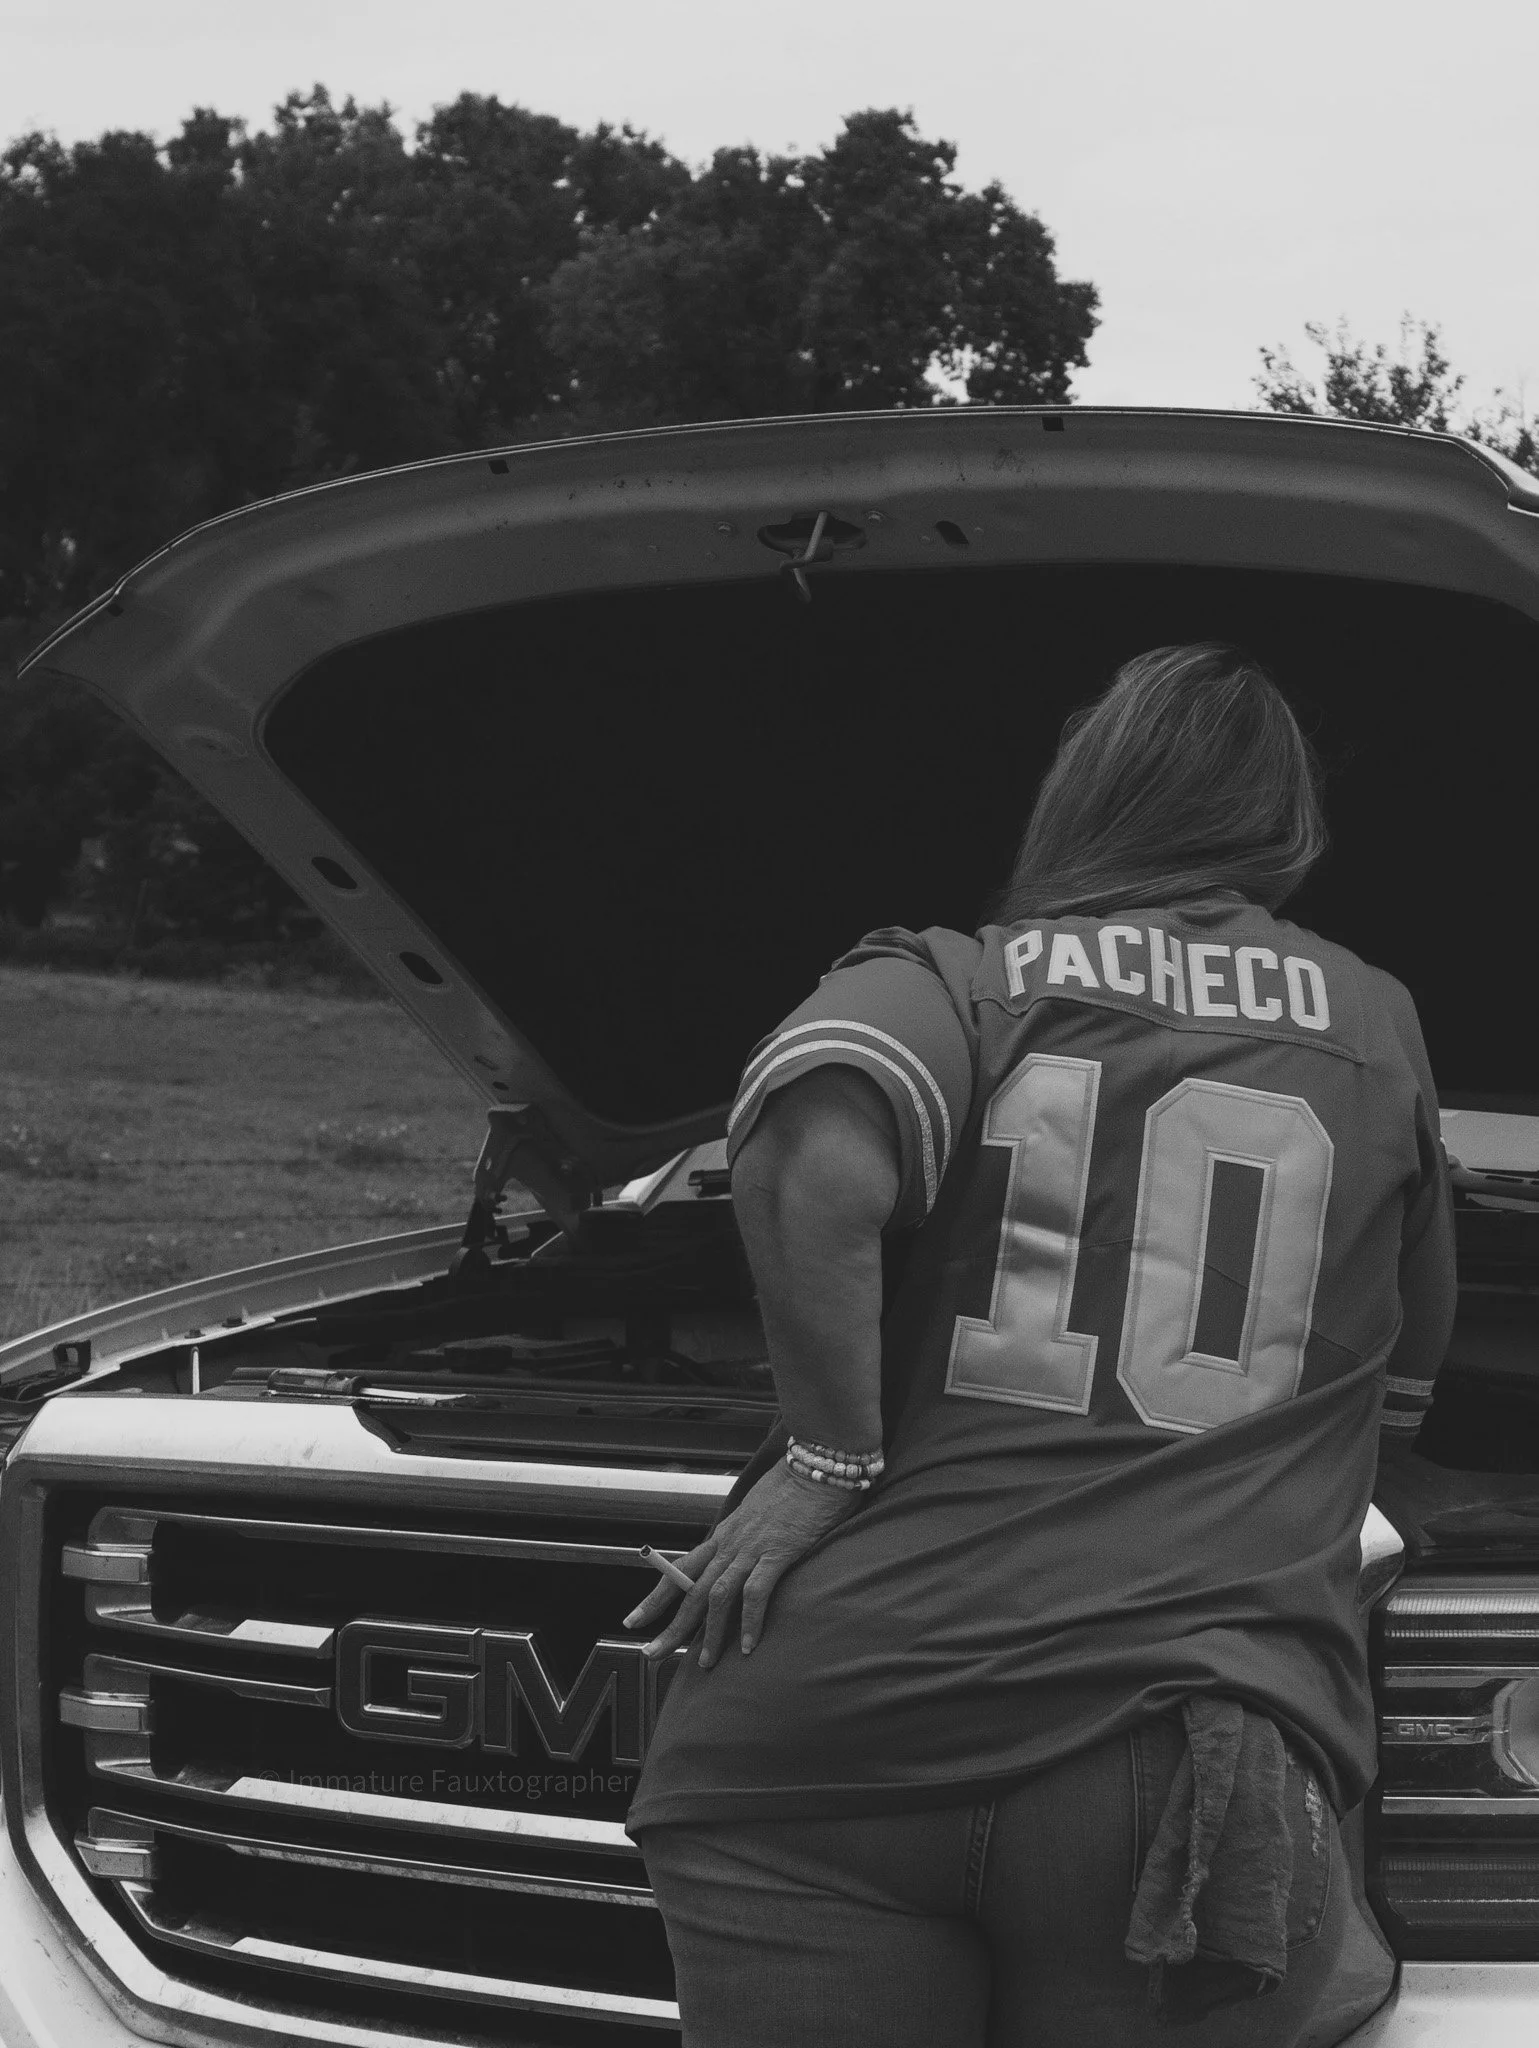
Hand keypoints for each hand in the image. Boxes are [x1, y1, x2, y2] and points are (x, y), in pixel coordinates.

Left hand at [622, 1458, 863, 1667]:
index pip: (680, 1570)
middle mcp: (730, 1543)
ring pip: (718, 1596)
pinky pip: (756, 1592)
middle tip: (651, 1655)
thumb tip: (742, 1557)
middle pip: (691, 1590)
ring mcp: (751, 1548)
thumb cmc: (795, 1486)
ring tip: (706, 1663)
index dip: (655, 1597)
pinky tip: (749, 1646)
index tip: (634, 1621)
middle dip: (670, 1626)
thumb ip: (747, 1536)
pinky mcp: (777, 1552)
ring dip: (711, 1633)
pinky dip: (750, 1621)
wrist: (818, 1464)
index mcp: (724, 1534)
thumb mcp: (759, 1512)